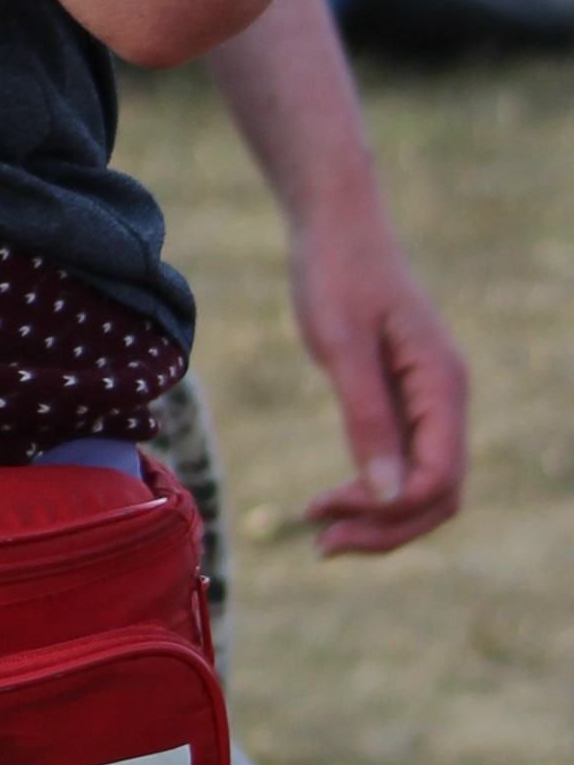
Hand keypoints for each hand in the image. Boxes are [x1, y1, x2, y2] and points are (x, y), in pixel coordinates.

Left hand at [284, 180, 467, 555]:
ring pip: (424, 487)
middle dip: (385, 528)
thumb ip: (366, 415)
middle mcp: (446, 399)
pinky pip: (404, 463)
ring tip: (317, 532)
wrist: (335, 223)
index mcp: (443, 384)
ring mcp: (428, 401)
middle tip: (318, 542)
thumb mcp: (341, 342)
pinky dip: (372, 490)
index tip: (327, 510)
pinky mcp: (405, 399)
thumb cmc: (336, 271)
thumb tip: (386, 493)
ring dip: (378, 517)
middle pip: (438, 496)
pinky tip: (329, 501)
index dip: (389, 510)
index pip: (439, 479)